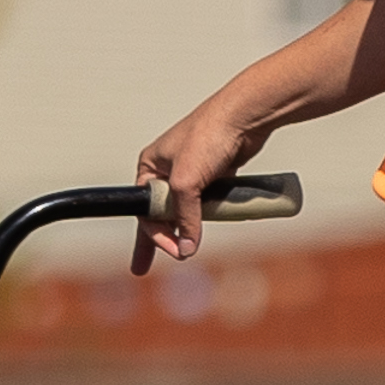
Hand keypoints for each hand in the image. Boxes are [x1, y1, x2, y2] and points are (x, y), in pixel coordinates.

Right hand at [129, 99, 272, 273]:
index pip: (145, 210)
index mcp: (150, 167)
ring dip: (187, 228)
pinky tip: (211, 224)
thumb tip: (186, 249)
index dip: (154, 235)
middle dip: (157, 238)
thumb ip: (185, 218)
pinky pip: (208, 203)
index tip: (172, 251)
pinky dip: (210, 215)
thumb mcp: (187, 183)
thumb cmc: (207, 138)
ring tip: (183, 249)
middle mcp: (167, 171)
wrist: (243, 117)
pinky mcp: (214, 175)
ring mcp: (192, 173)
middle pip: (160, 214)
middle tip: (141, 268)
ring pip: (186, 210)